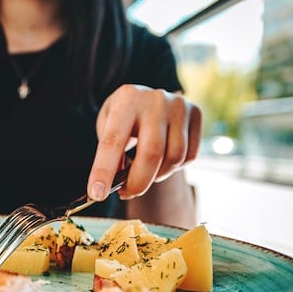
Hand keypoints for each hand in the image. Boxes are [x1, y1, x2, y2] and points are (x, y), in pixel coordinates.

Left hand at [88, 85, 201, 200]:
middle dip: (137, 183)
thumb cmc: (124, 117)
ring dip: (157, 176)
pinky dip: (174, 167)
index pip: (113, 142)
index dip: (104, 171)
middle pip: (152, 154)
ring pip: (174, 158)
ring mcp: (178, 106)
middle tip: (126, 193)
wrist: (149, 97)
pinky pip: (189, 156)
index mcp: (126, 99)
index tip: (97, 194)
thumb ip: (111, 152)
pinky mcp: (195, 114)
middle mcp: (155, 100)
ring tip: (144, 172)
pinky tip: (162, 160)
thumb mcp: (108, 125)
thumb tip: (118, 183)